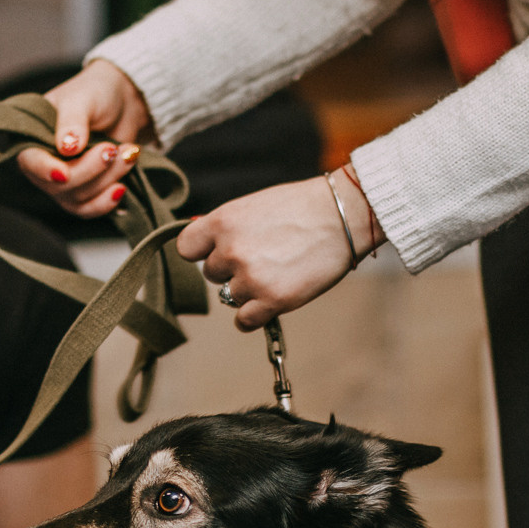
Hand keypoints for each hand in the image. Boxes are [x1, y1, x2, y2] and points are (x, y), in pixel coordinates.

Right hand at [16, 59, 156, 217]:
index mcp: (33, 138)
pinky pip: (90, 208)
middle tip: (111, 149)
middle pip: (58, 187)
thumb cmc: (96, 93)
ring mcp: (65, 182)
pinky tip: (121, 187)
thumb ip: (72, 122)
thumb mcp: (82, 99)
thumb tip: (66, 148)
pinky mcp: (86, 192)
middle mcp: (44, 164)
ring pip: (78, 199)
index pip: (30, 162)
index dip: (46, 170)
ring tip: (126, 154)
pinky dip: (107, 201)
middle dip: (89, 171)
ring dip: (106, 180)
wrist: (124, 102)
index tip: (64, 173)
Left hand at [179, 171, 380, 329]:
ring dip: (249, 291)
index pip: (186, 248)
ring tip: (276, 273)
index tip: (218, 251)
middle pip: (212, 275)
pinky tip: (270, 302)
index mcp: (223, 221)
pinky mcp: (272, 301)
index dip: (203, 252)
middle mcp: (231, 250)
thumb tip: (203, 246)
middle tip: (263, 258)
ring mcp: (251, 278)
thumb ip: (227, 227)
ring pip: (231, 297)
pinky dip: (254, 316)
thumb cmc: (301, 207)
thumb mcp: (254, 206)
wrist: (342, 216)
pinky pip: (244, 321)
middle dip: (232, 270)